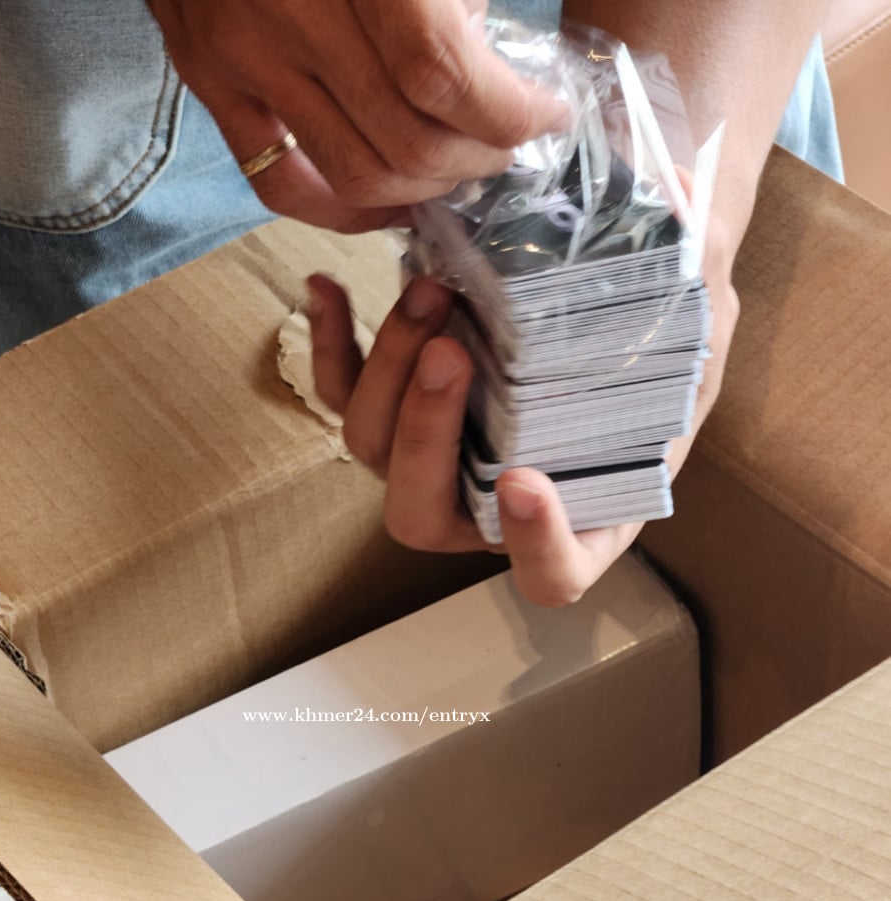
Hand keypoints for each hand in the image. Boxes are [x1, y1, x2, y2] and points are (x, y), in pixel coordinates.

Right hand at [146, 0, 564, 231]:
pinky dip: (344, 211)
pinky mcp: (209, 82)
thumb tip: (491, 63)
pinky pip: (281, 185)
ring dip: (420, 191)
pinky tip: (387, 200)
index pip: (441, 72)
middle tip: (500, 145)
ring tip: (451, 167)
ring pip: (355, 175)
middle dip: (473, 158)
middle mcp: (292, 9)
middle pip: (406, 138)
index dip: (506, 112)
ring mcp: (243, 53)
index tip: (544, 114)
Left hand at [306, 224, 737, 606]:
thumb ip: (692, 293)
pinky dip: (330, 346)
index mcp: (578, 516)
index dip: (534, 548)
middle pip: (424, 513)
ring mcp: (433, 460)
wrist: (611, 295)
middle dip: (427, 435)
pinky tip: (327, 286)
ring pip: (374, 447)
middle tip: (452, 351)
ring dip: (389, 374)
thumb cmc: (662, 331)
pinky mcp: (393, 408)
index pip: (552, 575)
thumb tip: (685, 201)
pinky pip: (341, 394)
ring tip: (429, 293)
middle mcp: (489, 505)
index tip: (527, 483)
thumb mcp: (697, 323)